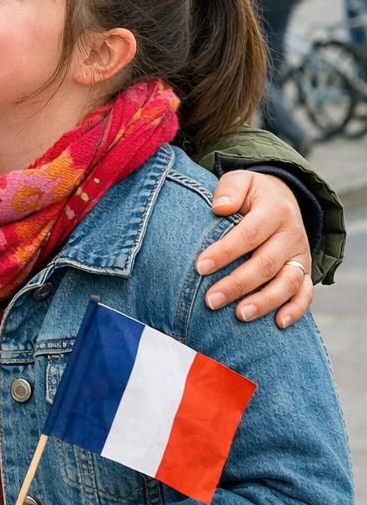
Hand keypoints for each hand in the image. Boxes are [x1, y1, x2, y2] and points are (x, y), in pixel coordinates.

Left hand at [197, 170, 312, 328]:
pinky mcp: (305, 271)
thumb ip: (230, 189)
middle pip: (266, 264)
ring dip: (264, 302)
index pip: (249, 234)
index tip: (200, 267)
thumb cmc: (252, 194)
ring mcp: (300, 256)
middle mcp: (292, 234)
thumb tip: (220, 207)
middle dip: (237, 284)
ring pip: (288, 282)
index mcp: (275, 210)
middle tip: (211, 300)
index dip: (225, 252)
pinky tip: (278, 324)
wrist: (283, 199)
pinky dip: (295, 311)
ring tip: (240, 315)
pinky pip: (305, 294)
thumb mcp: (242, 180)